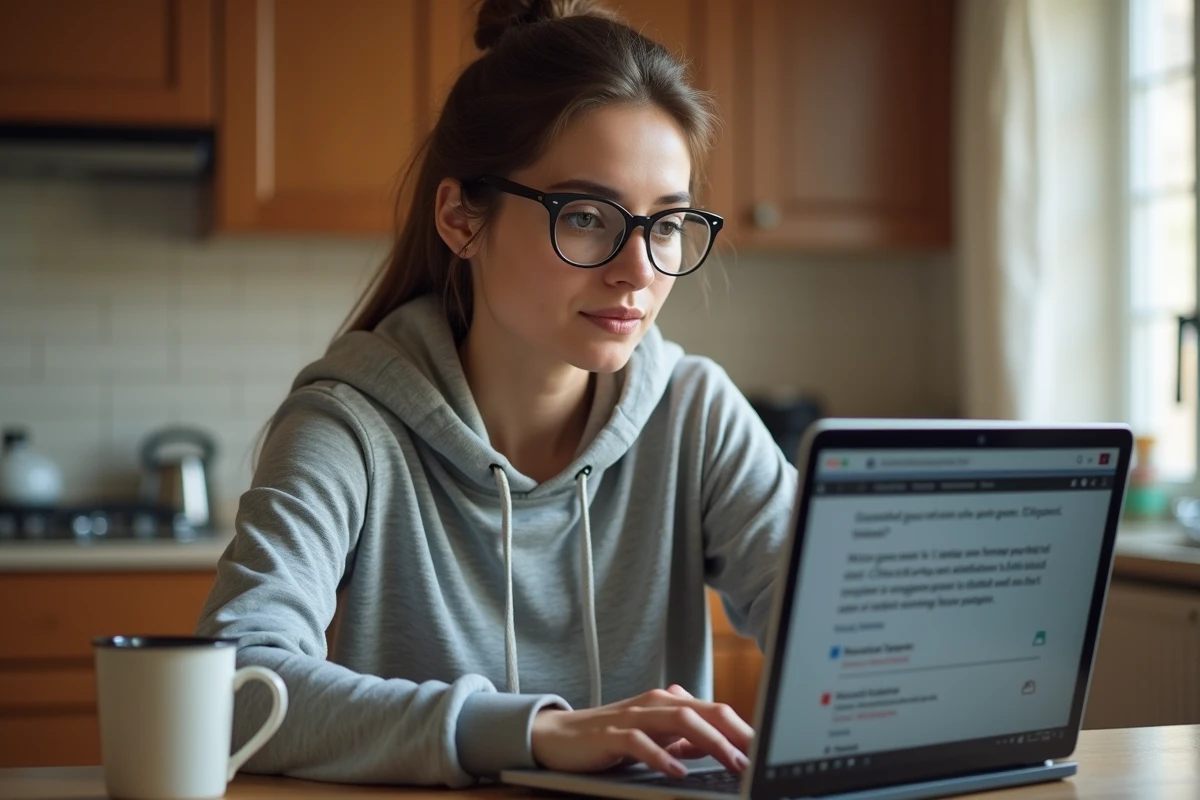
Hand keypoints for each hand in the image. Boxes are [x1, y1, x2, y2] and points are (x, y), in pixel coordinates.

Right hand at [530, 684, 753, 777]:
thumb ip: (684, 740)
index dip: (744, 730)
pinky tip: (678, 770)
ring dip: (711, 742)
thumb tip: (719, 749)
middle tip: (760, 756)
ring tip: (733, 763)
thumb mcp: (655, 738)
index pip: (716, 711)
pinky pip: (641, 741)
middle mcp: (656, 702)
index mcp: (670, 702)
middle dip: (737, 733)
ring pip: (680, 721)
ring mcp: (634, 716)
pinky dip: (662, 755)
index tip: (767, 750)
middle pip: (705, 711)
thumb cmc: (611, 737)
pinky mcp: (612, 733)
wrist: (558, 736)